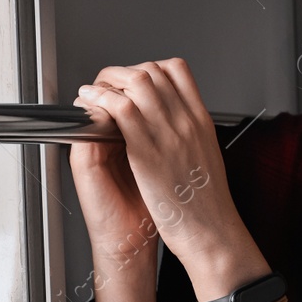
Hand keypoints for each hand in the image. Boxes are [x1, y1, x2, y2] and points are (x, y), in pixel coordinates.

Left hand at [72, 59, 265, 295]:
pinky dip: (101, 100)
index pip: (177, 71)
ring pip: (137, 82)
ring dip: (107, 82)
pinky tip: (90, 105)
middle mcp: (187, 121)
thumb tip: (175, 127)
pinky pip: (121, 110)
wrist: (211, 232)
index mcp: (201, 121)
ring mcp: (169, 133)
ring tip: (92, 93)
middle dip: (123, 73)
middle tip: (107, 87)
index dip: (148, 69)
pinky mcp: (148, 152)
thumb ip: (191, 137)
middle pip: (153, 71)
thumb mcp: (206, 160)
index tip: (133, 83)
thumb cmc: (207, 206)